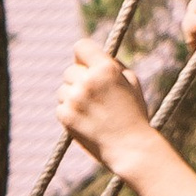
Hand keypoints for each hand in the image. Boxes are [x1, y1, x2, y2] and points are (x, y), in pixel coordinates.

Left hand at [57, 42, 153, 170]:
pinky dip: (70, 113)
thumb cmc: (134, 115)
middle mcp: (88, 81)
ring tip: (92, 112)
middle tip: (94, 97)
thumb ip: (112, 65)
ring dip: (73, 98)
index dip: (83, 56)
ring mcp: (75, 99)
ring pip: (63, 90)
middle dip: (79, 81)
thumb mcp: (132, 83)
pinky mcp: (66, 116)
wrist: (131, 149)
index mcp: (106, 69)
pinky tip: (86, 122)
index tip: (86, 65)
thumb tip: (91, 56)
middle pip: (70, 70)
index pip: (81, 47)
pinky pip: (60, 107)